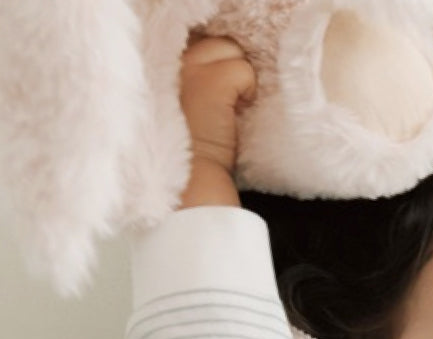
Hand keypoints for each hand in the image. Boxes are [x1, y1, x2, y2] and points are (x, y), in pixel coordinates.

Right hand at [178, 33, 257, 174]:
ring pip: (232, 50)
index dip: (214, 66)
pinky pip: (244, 71)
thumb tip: (220, 67)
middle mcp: (173, 60)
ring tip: (231, 108)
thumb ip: (192, 80)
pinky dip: (248, 92)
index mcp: (162, 66)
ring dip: (239, 78)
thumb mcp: (182, 106)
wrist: (191, 178)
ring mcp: (193, 67)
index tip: (216, 96)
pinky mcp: (214, 81)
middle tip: (227, 103)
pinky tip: (237, 114)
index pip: (199, 44)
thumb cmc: (189, 152)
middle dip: (228, 69)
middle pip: (217, 43)